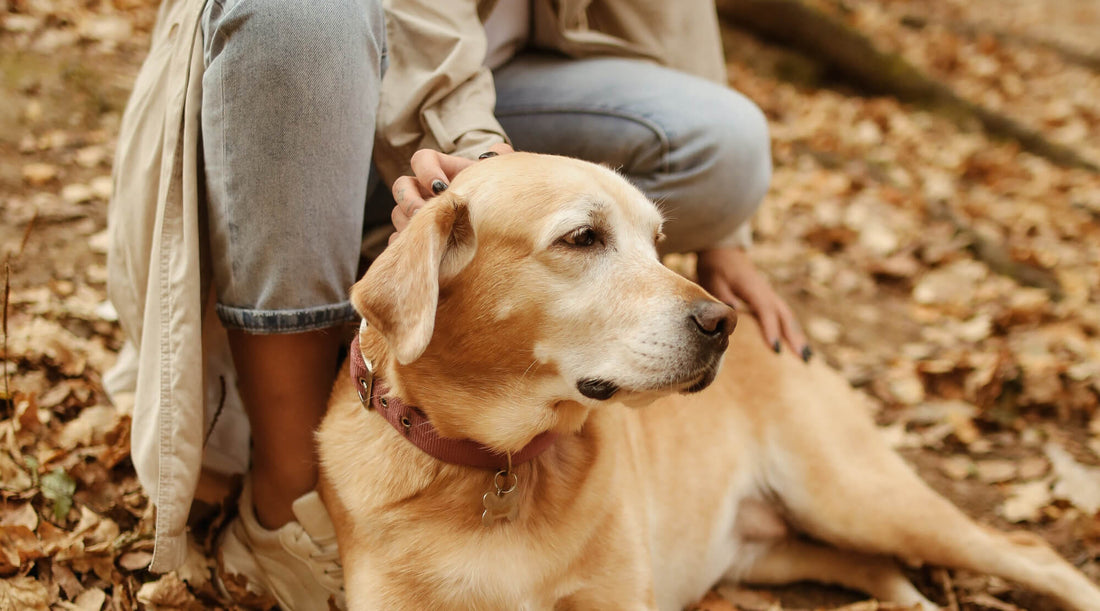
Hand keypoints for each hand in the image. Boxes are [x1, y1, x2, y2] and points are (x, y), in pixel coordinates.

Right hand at [390, 143, 513, 239]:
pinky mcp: (416, 238)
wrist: (494, 229)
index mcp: (441, 171)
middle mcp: (423, 190)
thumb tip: (499, 151)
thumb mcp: (498, 178)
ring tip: (428, 237)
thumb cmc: (492, 197)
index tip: (440, 187)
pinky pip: (400, 241)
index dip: (426, 171)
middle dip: (410, 200)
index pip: (422, 159)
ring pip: (398, 215)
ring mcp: (416, 214)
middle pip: (401, 187)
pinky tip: (425, 253)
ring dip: (409, 224)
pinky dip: (408, 246)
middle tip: (425, 215)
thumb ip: (502, 158)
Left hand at [695, 247, 810, 360]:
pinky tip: (797, 345)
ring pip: (787, 317)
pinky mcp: (768, 298)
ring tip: (807, 358)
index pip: (765, 310)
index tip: (776, 349)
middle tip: (804, 359)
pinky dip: (792, 330)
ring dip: (798, 336)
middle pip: (784, 316)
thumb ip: (722, 295)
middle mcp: (766, 292)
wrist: (722, 251)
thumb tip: (733, 309)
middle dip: (794, 338)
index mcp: (753, 288)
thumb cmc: (716, 267)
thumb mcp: (713, 279)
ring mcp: (769, 295)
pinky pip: (784, 316)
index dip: (771, 329)